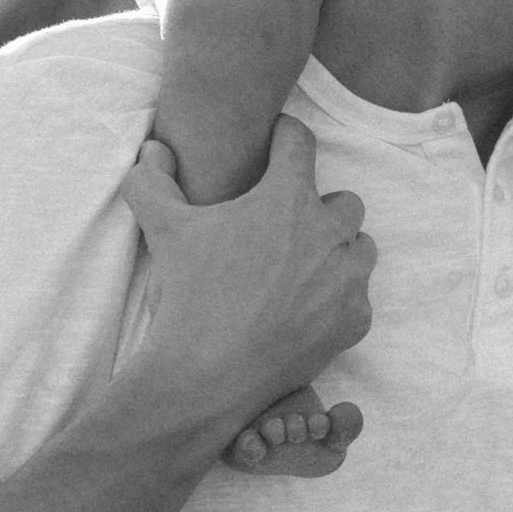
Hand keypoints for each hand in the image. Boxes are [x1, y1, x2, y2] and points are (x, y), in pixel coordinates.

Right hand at [119, 119, 375, 452]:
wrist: (208, 374)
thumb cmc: (188, 296)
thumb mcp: (162, 229)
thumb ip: (151, 180)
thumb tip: (154, 150)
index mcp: (287, 199)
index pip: (299, 142)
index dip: (283, 136)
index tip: (276, 144)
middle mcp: (329, 233)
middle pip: (344, 200)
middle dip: (319, 208)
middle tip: (286, 226)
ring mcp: (347, 279)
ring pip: (361, 247)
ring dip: (338, 250)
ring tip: (302, 265)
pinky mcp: (355, 320)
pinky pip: (359, 295)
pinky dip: (339, 297)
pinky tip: (307, 306)